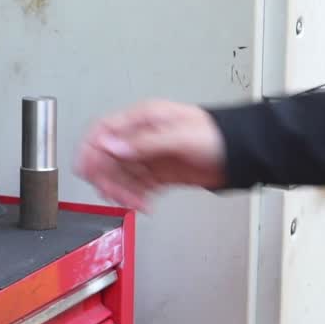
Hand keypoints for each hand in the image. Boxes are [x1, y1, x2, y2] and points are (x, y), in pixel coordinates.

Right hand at [75, 100, 227, 211]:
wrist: (241, 154)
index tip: (83, 167)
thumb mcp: (178, 135)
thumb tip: (113, 147)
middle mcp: (143, 137)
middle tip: (110, 193)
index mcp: (144, 119)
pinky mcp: (160, 175)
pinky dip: (136, 197)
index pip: (105, 130)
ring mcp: (151, 157)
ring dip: (122, 190)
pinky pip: (138, 187)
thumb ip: (144, 143)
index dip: (90, 148)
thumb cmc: (216, 136)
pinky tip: (142, 204)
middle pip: (110, 157)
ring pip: (122, 175)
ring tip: (132, 202)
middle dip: (107, 176)